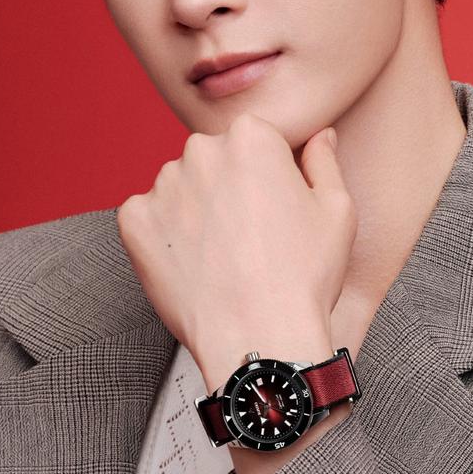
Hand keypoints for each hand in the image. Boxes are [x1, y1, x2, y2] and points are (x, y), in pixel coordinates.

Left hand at [116, 112, 356, 388]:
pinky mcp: (135, 222)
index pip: (254, 142)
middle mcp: (200, 150)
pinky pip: (148, 219)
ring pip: (179, 190)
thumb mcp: (337, 212)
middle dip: (227, 190)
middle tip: (249, 240)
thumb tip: (321, 136)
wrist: (260, 337)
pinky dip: (164, 239)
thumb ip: (324, 162)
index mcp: (251, 137)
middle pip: (213, 161)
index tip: (274, 213)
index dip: (267, 179)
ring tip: (222, 258)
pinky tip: (193, 267)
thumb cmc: (306, 277)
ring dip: (195, 213)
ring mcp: (162, 186)